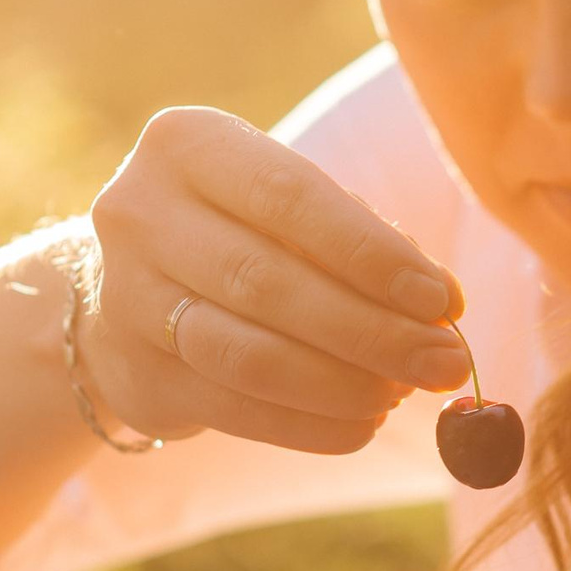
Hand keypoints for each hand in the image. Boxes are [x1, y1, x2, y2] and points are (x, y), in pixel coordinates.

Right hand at [80, 107, 471, 453]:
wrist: (135, 289)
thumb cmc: (243, 233)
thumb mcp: (294, 211)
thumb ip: (368, 243)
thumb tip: (445, 305)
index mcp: (187, 145)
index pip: (289, 197)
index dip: (372, 253)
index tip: (440, 300)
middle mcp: (140, 214)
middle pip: (267, 282)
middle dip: (371, 330)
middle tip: (442, 362)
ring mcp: (125, 298)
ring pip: (247, 355)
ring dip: (341, 383)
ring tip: (402, 394)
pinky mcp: (135, 374)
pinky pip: (235, 410)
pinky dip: (309, 425)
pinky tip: (361, 425)